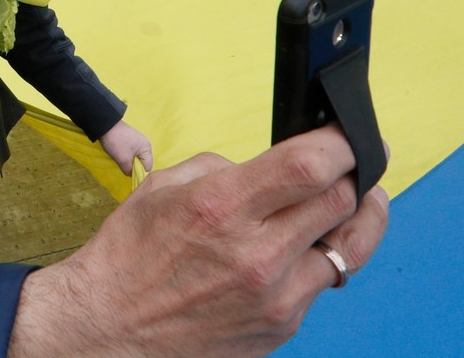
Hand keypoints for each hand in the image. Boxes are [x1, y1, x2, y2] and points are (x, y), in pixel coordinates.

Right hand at [9, 125, 389, 357]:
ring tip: (351, 204)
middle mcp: (256, 253)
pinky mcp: (281, 326)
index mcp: (223, 206)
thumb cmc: (128, 256)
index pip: (310, 166)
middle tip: (353, 166)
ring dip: (349, 221)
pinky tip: (296, 249)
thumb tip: (271, 167)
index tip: (352, 135)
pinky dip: (315, 260)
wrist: (109, 328)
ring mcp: (275, 296)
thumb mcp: (164, 187)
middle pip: (343, 202)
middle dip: (354, 176)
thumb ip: (226, 169)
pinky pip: (320, 283)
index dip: (344, 143)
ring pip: (349, 248)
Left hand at [99, 120, 152, 174]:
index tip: (131, 176)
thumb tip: (131, 174)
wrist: (105, 126)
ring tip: (121, 161)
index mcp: (147, 148)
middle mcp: (145, 144)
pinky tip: (120, 156)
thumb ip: (129, 170)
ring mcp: (138, 141)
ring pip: (136, 158)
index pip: (148, 167)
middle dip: (134, 167)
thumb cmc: (116, 143)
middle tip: (125, 168)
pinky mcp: (131, 140)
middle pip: (143, 162)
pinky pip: (132, 153)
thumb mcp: (123, 160)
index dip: (140, 173)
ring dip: (129, 162)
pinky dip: (127, 156)